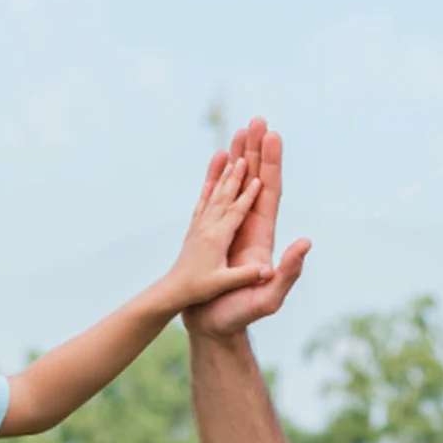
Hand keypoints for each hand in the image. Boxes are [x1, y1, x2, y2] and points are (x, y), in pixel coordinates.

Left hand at [154, 152, 268, 313]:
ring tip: (232, 154)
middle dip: (237, 173)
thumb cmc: (200, 291)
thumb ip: (246, 276)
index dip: (249, 195)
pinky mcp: (195, 230)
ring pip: (215, 194)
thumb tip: (268, 270)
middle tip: (246, 151)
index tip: (259, 178)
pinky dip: (208, 188)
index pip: (237, 211)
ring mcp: (200, 226)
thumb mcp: (224, 285)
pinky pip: (203, 203)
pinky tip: (210, 180)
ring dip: (225, 174)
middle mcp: (208, 227)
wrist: (173, 291)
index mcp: (218, 238)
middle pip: (226, 194)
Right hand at [186, 118, 311, 339]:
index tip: (273, 136)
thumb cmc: (241, 316)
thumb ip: (290, 272)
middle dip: (257, 151)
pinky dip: (218, 176)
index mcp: (263, 237)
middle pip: (256, 181)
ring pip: (238, 184)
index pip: (270, 193)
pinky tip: (218, 158)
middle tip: (258, 119)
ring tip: (240, 128)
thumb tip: (307, 243)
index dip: (271, 164)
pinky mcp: (217, 234)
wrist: (215, 326)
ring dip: (239, 157)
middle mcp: (250, 228)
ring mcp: (233, 229)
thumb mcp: (270, 297)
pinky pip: (218, 197)